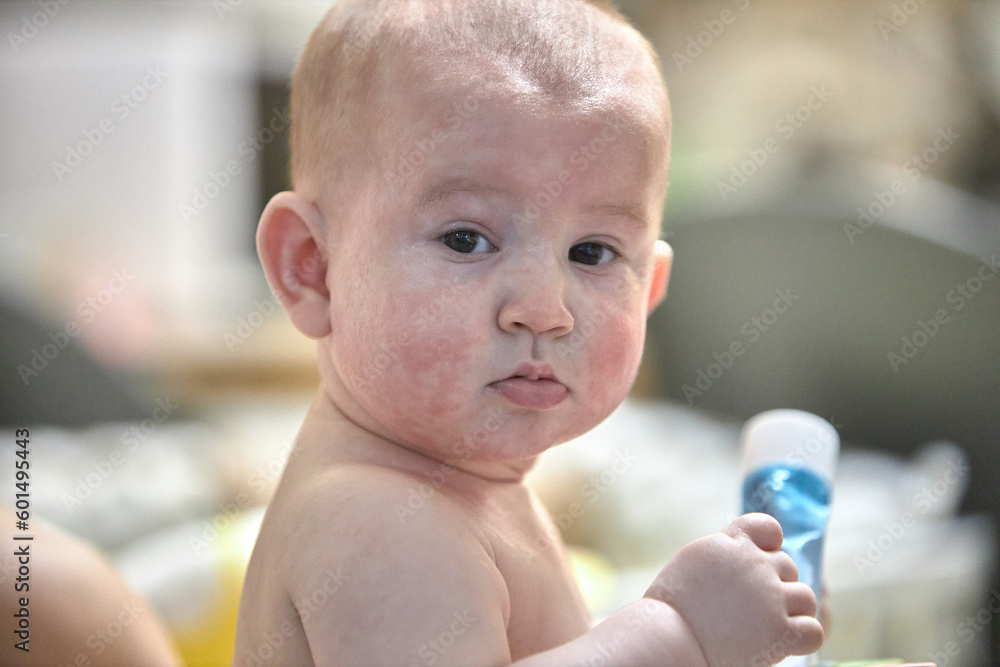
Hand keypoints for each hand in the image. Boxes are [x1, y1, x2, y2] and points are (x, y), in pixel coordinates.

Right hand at [644, 513, 822, 665]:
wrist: (668, 637)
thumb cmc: (671, 606)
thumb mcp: (694, 561)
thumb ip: (724, 553)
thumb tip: (743, 552)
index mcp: (731, 542)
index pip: (769, 528)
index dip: (770, 545)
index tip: (758, 561)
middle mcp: (755, 564)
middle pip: (787, 566)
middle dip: (776, 584)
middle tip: (752, 607)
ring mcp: (770, 597)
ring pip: (805, 597)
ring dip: (792, 610)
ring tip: (769, 625)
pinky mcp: (780, 631)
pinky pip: (813, 630)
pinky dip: (802, 638)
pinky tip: (784, 643)